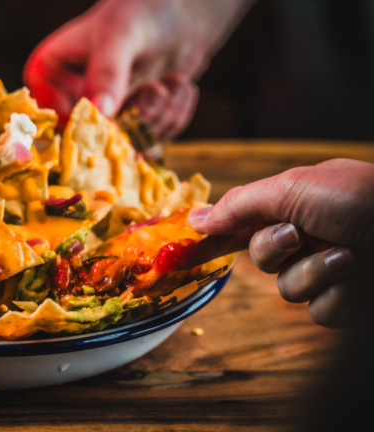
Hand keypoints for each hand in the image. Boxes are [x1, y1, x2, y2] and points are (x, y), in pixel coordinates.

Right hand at [24, 0, 253, 137]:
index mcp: (47, 76)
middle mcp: (70, 102)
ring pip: (129, 144)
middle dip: (135, 117)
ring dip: (160, 113)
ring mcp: (103, 118)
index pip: (53, 119)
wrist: (181, 12)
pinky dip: (173, 115)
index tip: (118, 112)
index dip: (86, 125)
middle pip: (95, 140)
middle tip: (156, 87)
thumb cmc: (140, 11)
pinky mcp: (131, 126)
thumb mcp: (119, 37)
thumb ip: (107, 73)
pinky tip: (175, 85)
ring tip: (168, 80)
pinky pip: (152, 141)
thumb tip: (98, 112)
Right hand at [186, 159, 373, 328]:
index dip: (215, 236)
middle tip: (301, 235)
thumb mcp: (294, 189)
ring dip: (314, 273)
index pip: (244, 223)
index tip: (183, 249)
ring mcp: (332, 270)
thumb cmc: (364, 199)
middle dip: (278, 250)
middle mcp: (312, 237)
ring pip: (290, 290)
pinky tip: (358, 278)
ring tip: (348, 256)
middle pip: (262, 259)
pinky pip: (320, 312)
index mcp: (298, 205)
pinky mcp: (349, 301)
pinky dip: (338, 296)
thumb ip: (240, 205)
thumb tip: (194, 218)